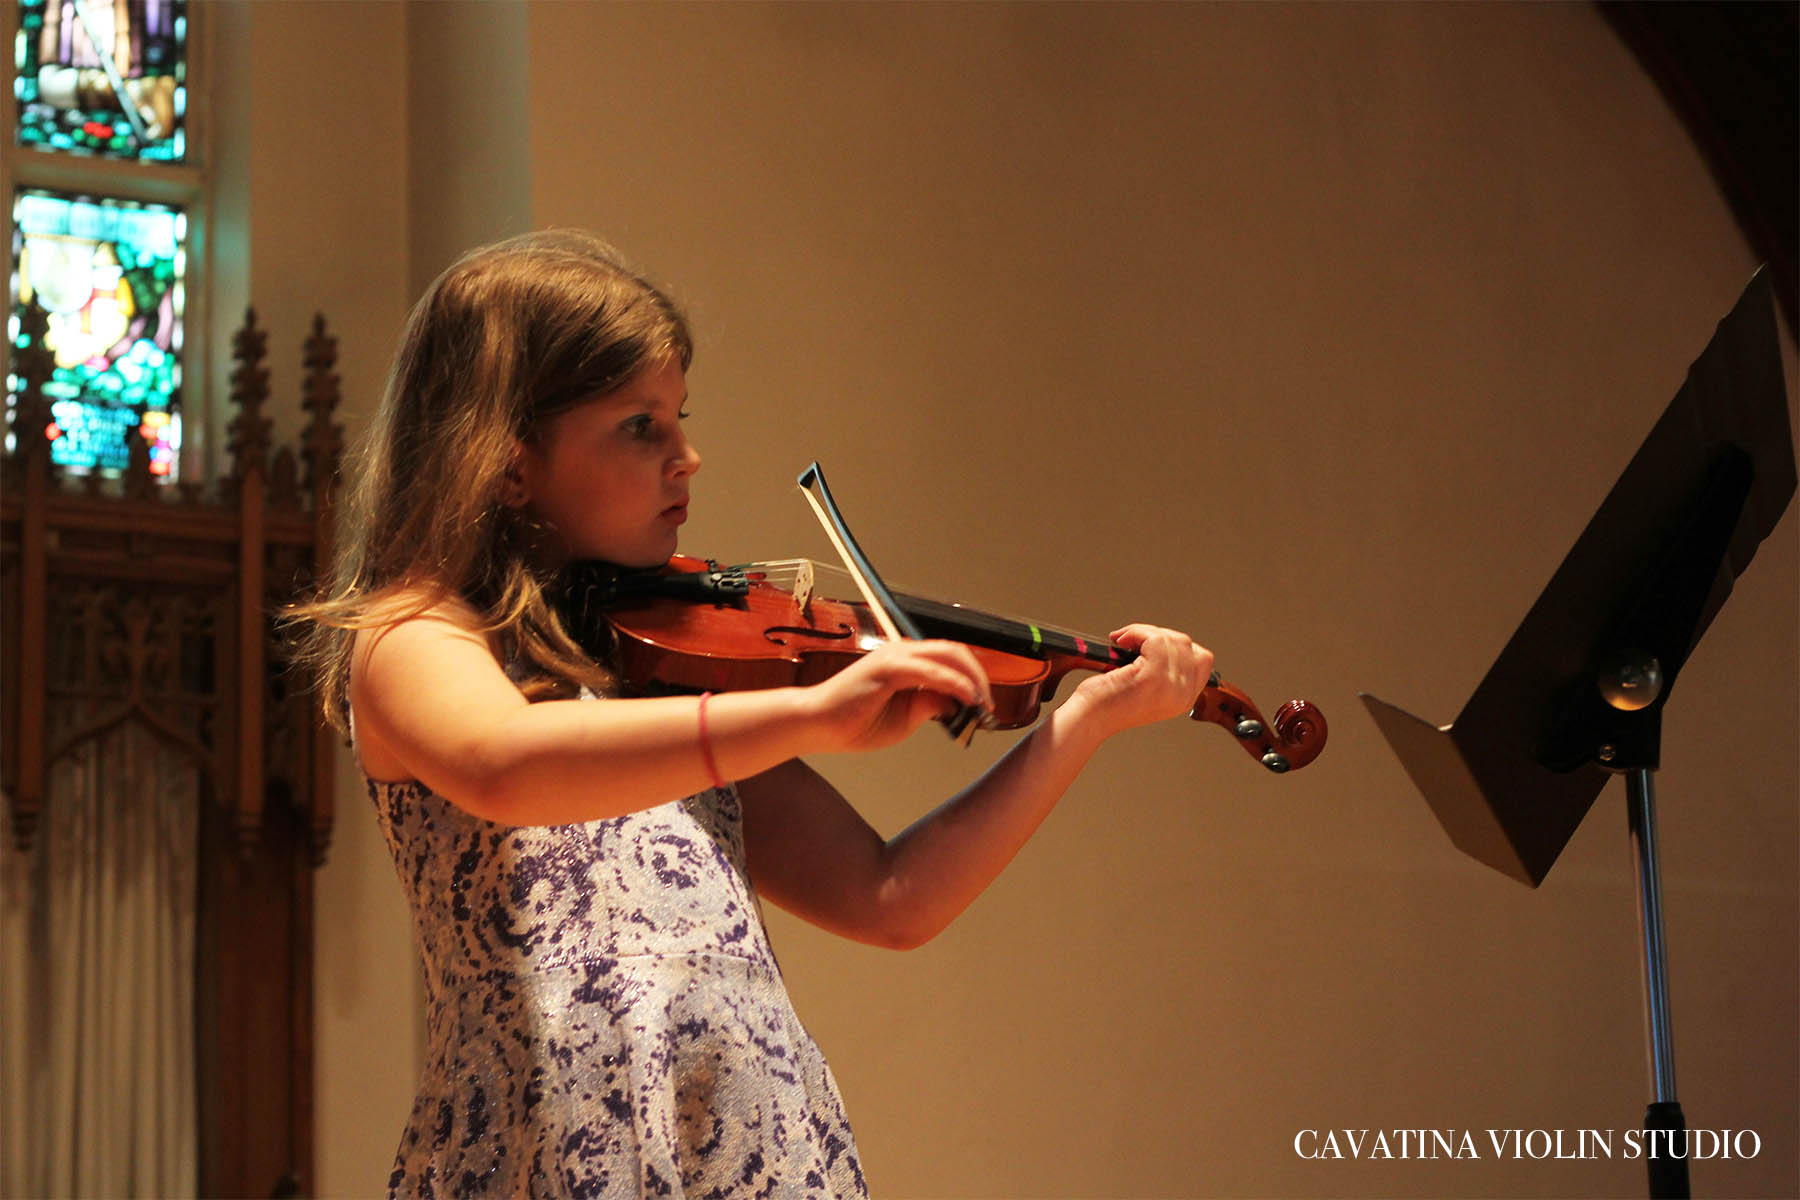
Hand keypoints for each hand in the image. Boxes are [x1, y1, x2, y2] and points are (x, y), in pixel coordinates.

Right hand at [804, 640, 992, 752]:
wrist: (818, 725)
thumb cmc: (854, 723)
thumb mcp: (905, 719)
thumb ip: (930, 706)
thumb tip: (956, 702)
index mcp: (906, 662)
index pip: (950, 660)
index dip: (973, 679)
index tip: (984, 706)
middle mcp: (902, 652)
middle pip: (955, 653)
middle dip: (978, 677)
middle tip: (989, 706)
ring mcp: (894, 657)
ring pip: (947, 656)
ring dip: (971, 679)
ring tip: (981, 704)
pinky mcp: (887, 668)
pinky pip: (929, 671)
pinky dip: (953, 683)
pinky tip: (966, 697)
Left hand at [1067, 624, 1212, 737]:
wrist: (1088, 719)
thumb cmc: (1107, 702)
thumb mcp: (1146, 688)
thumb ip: (1165, 671)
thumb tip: (1165, 638)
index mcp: (1183, 699)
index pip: (1202, 660)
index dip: (1178, 645)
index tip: (1152, 645)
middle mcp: (1182, 695)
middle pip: (1187, 645)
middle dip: (1159, 634)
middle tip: (1133, 640)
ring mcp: (1170, 686)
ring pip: (1171, 639)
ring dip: (1144, 631)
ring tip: (1123, 640)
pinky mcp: (1152, 677)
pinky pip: (1155, 639)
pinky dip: (1136, 632)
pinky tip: (1120, 640)